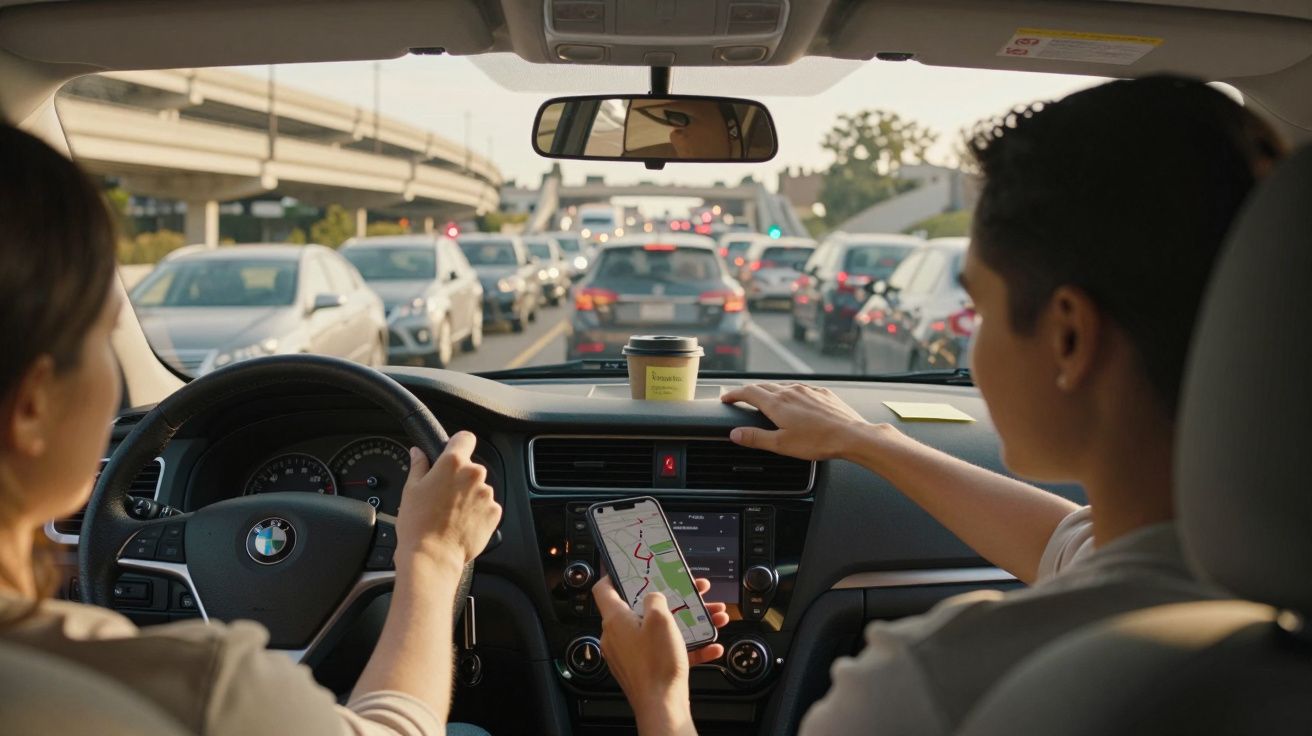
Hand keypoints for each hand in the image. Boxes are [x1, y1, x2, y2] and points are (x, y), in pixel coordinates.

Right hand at [394, 431, 501, 570]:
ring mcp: (487, 494)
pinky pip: (487, 506)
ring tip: (451, 513)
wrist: (433, 556)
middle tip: (443, 495)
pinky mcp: (494, 513)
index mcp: (453, 463)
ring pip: (479, 488)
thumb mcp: (411, 490)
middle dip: (460, 477)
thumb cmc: (418, 524)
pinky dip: (478, 512)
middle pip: (471, 468)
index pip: (465, 438)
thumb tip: (418, 452)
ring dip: (469, 496)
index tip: (453, 452)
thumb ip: (419, 465)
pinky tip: (461, 523)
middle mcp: (474, 474)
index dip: (458, 444)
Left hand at [592, 576, 728, 732]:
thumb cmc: (656, 665)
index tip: (631, 570)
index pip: (604, 590)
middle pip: (642, 609)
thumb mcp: (660, 619)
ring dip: (687, 622)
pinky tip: (710, 645)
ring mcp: (631, 655)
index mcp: (615, 620)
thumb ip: (655, 599)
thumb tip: (653, 596)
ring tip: (711, 617)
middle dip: (671, 599)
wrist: (663, 706)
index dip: (616, 576)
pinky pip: (667, 651)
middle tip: (689, 593)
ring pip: (660, 630)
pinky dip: (688, 646)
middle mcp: (618, 637)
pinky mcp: (645, 669)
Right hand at [720, 383, 872, 459]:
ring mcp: (808, 390)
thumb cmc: (818, 441)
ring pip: (783, 386)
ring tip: (767, 400)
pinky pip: (801, 390)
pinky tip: (796, 403)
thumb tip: (735, 434)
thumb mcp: (781, 444)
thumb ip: (755, 438)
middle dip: (750, 392)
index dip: (734, 395)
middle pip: (764, 386)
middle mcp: (791, 391)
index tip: (727, 398)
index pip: (748, 392)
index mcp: (777, 403)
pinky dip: (791, 394)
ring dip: (771, 391)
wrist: (852, 435)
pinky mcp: (822, 393)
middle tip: (743, 399)